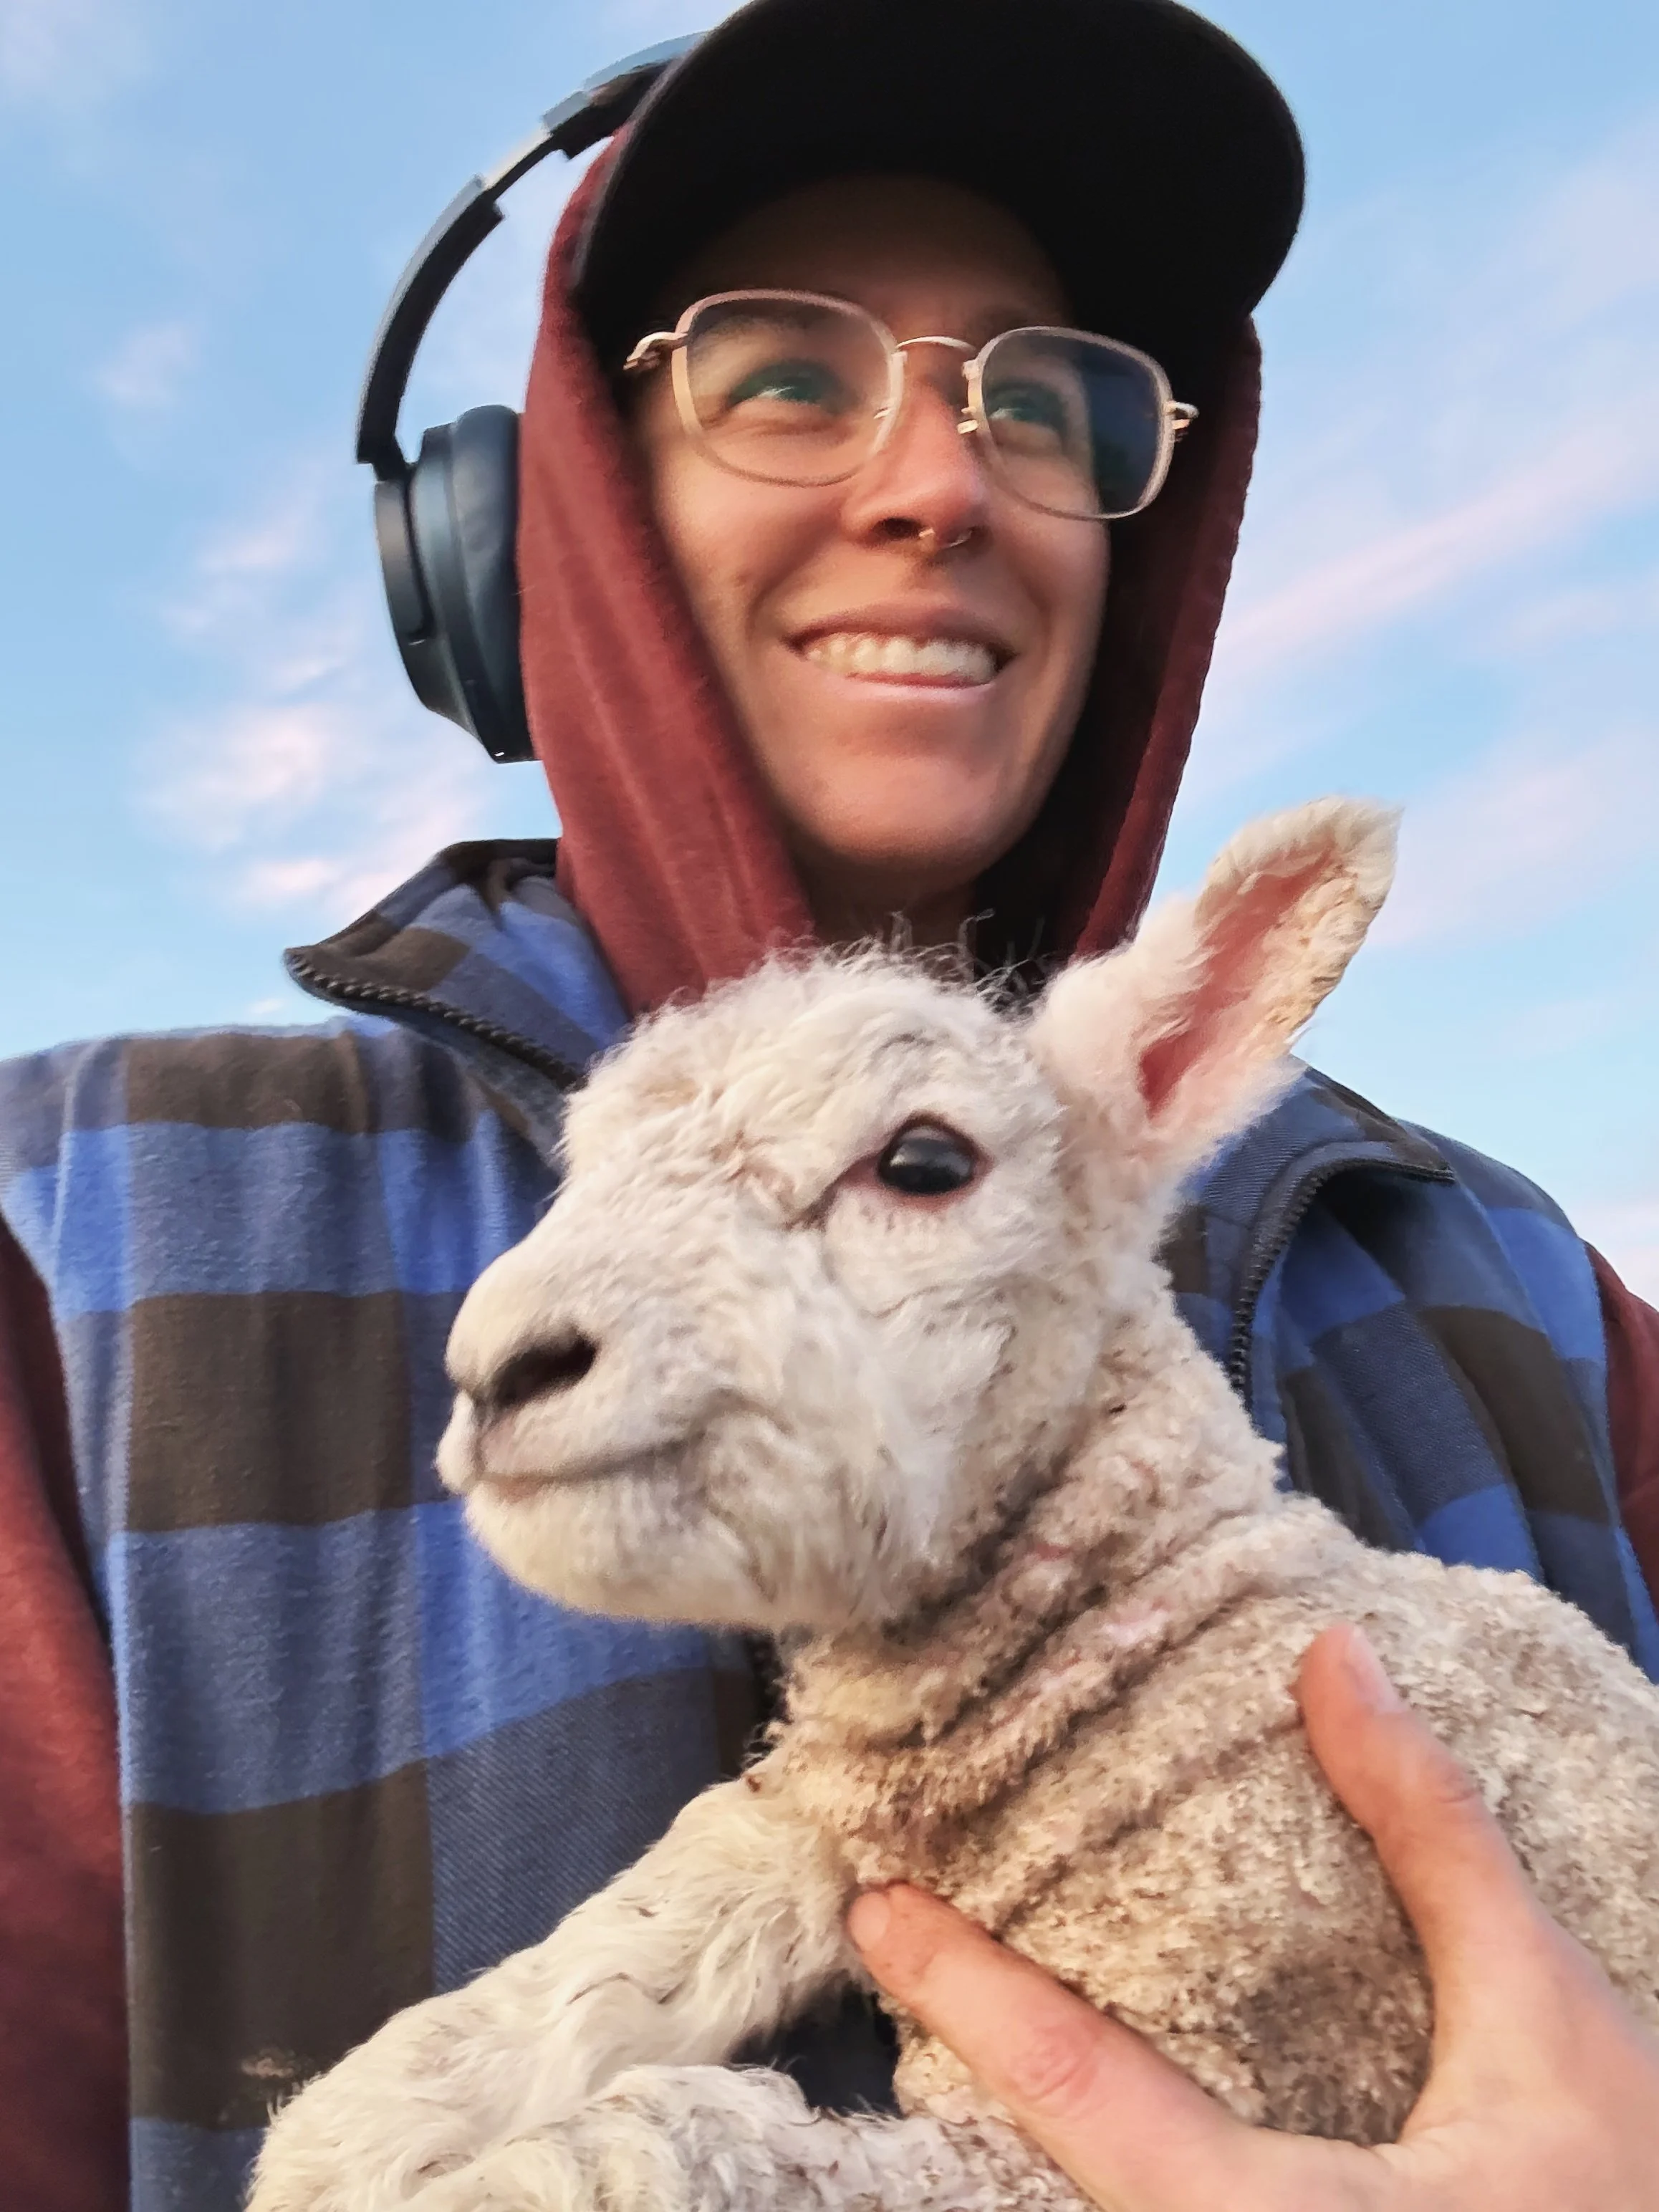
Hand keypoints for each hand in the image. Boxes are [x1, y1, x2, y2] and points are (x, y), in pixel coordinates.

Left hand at [849, 1622, 1658, 2210]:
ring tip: (977, 2013)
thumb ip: (1434, 1842)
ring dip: (1034, 2134)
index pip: (1078, 2089)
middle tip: (911, 1946)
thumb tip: (1336, 1659)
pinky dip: (1096, 2169)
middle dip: (976, 2069)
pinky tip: (1092, 2110)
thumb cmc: (1630, 2205)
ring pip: (1091, 2211)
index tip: (877, 1908)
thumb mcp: (1550, 2022)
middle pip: (1055, 2182)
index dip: (964, 1986)